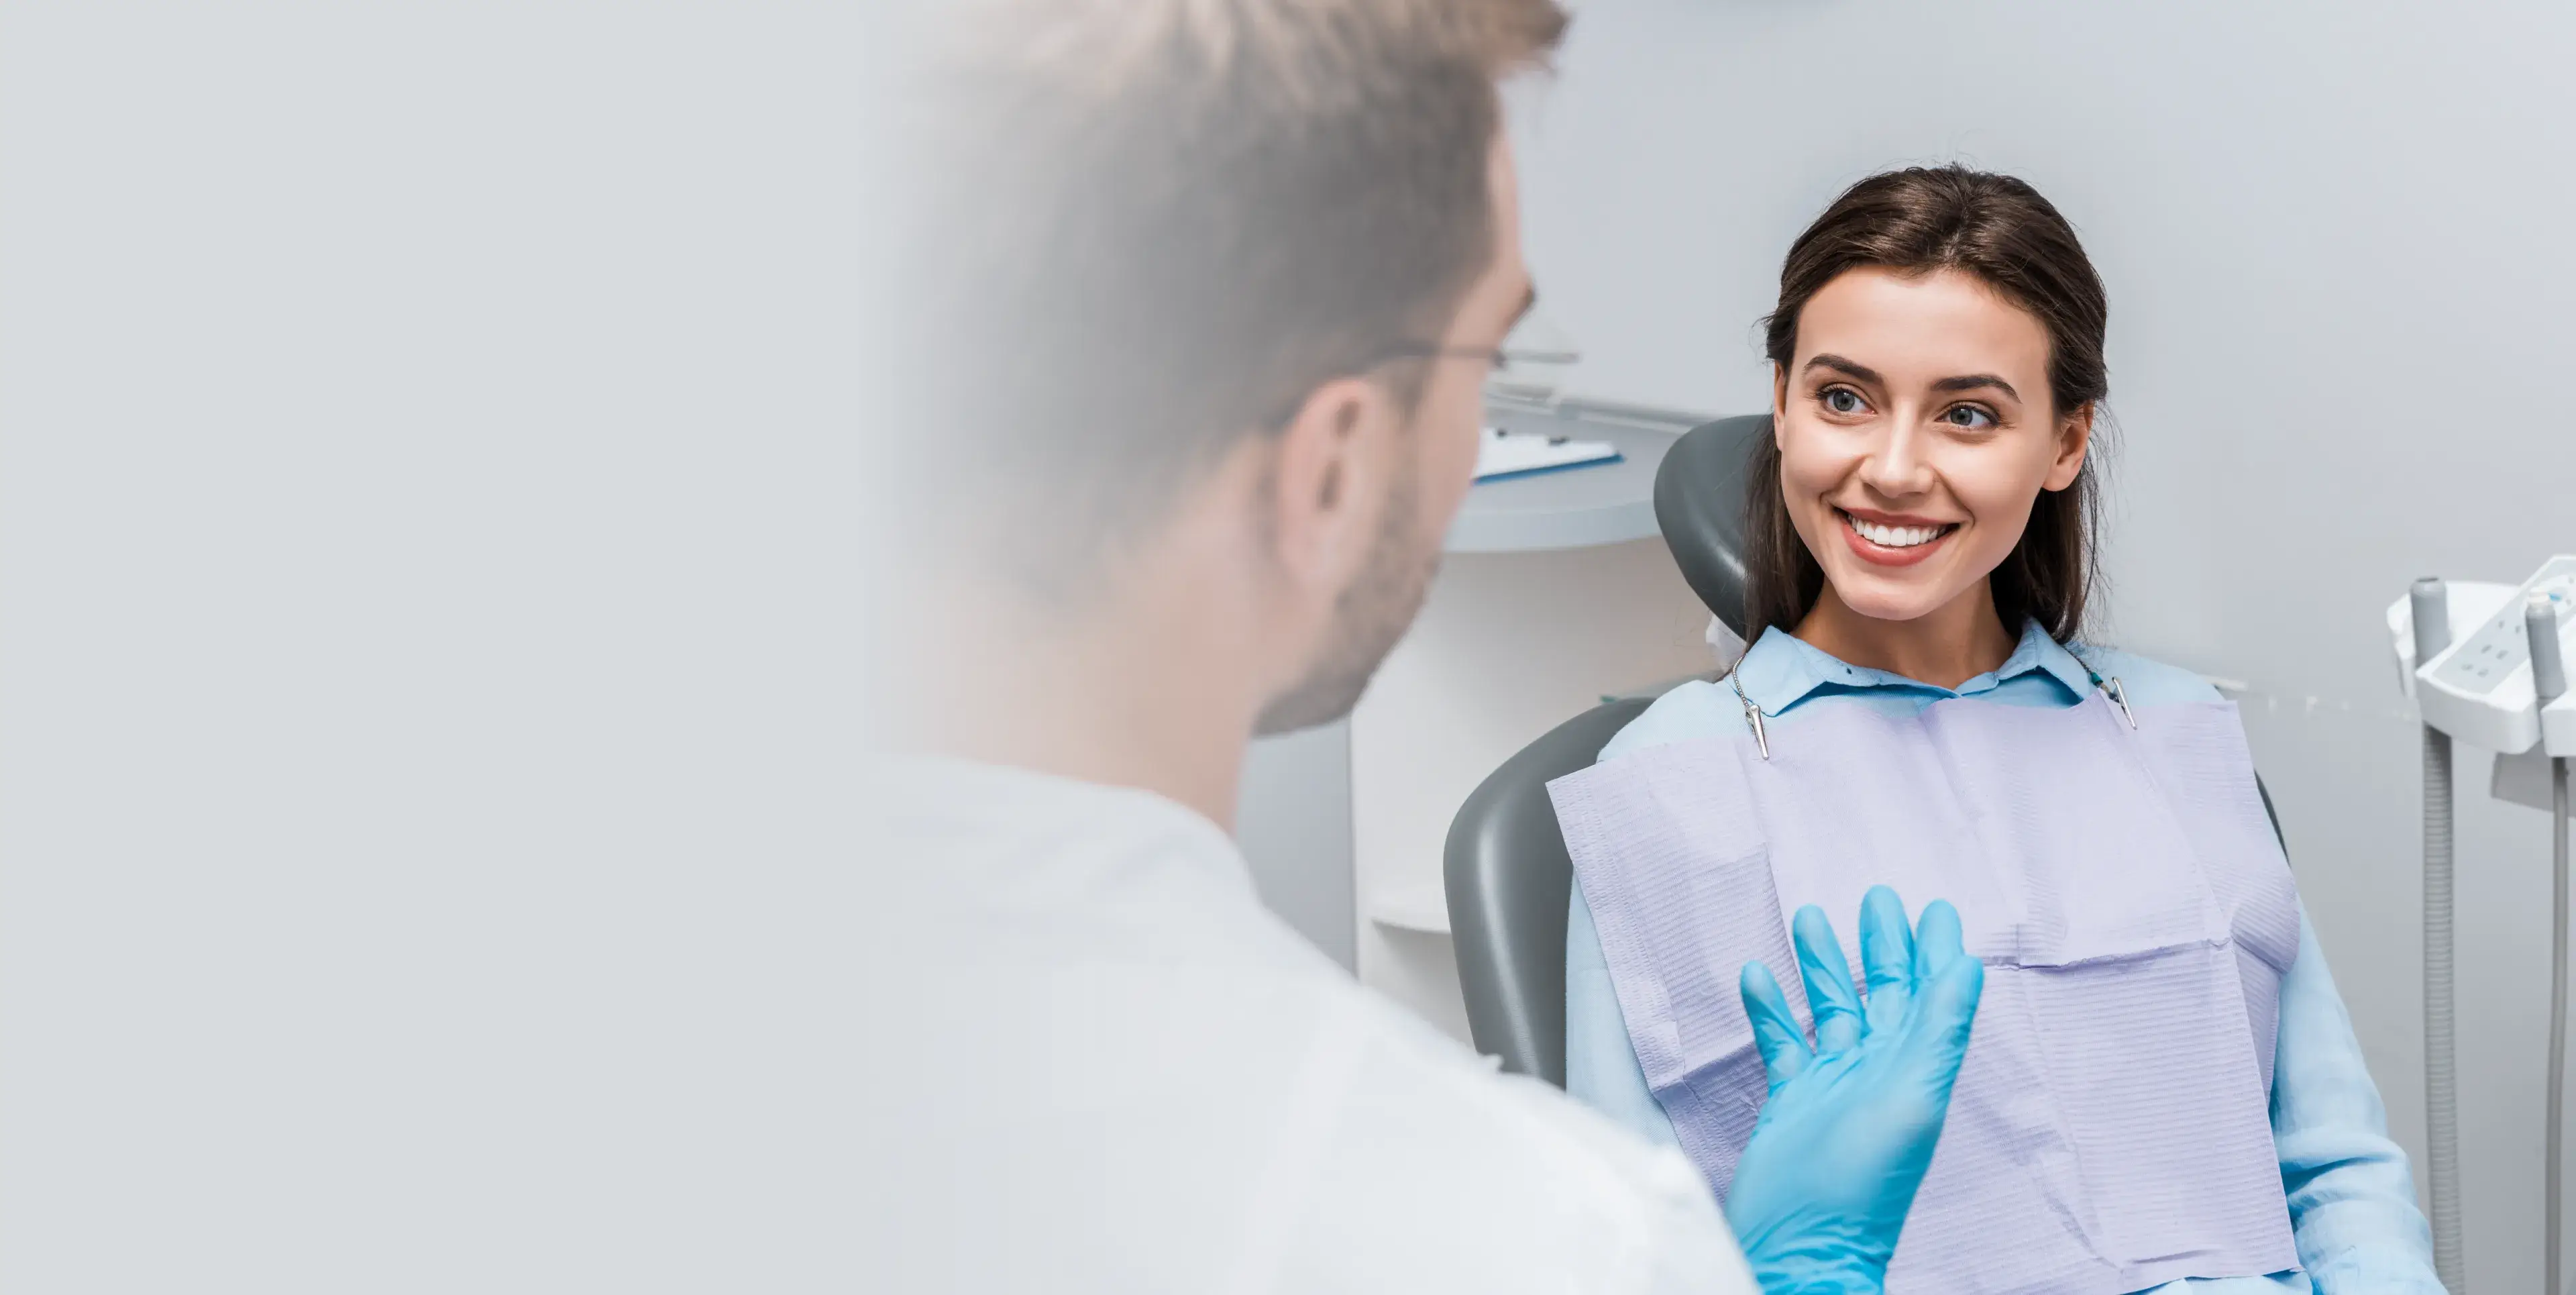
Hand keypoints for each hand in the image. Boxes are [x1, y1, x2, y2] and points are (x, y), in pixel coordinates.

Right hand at [1723, 886, 1983, 1294]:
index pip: (1928, 997)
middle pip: (1879, 995)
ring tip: (1808, 916)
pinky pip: (1781, 1042)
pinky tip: (1756, 974)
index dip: (1933, 953)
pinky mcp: (1789, 1102)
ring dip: (1820, 965)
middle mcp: (1875, 1072)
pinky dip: (1770, 1008)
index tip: (1935, 908)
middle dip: (1879, 946)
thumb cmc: (1860, 1183)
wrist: (1800, 1245)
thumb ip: (1938, 1031)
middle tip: (1877, 898)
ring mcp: (1830, 1086)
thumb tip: (1968, 966)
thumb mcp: (1910, 1099)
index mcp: (1913, 1069)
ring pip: (1828, 1010)